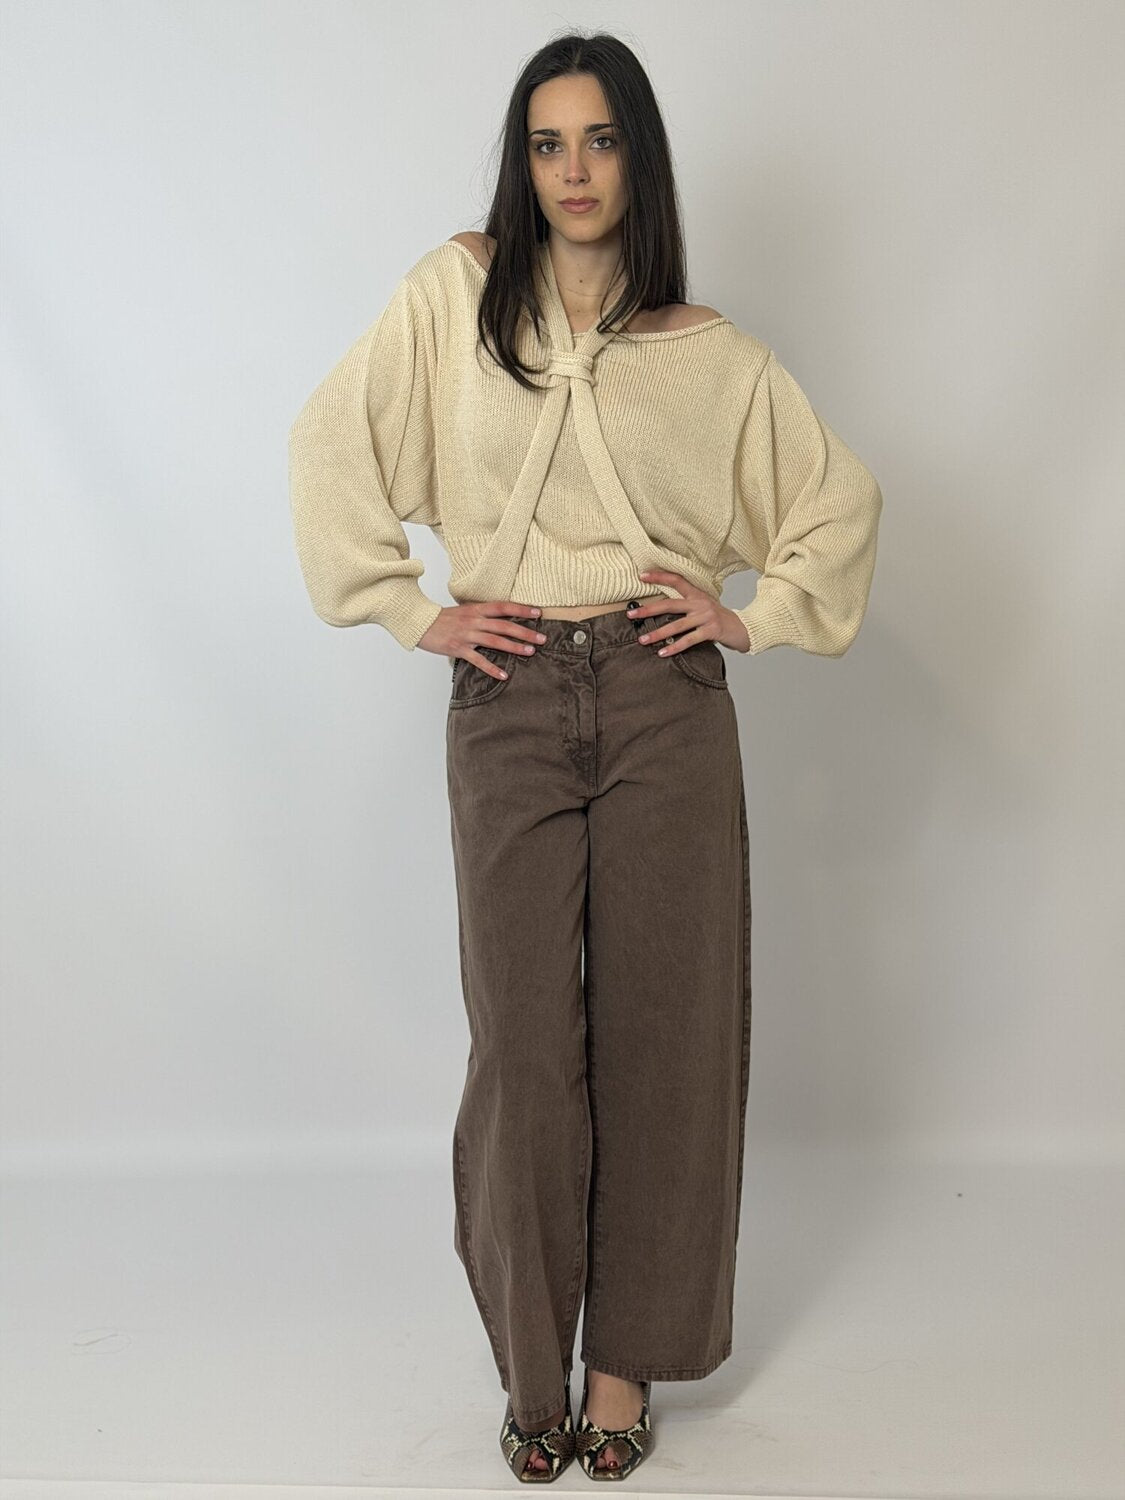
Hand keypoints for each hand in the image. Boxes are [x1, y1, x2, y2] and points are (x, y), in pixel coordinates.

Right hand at [417, 600, 546, 680]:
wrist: (419, 623)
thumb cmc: (441, 618)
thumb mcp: (463, 611)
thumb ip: (481, 615)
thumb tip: (499, 619)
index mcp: (476, 609)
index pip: (503, 607)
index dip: (521, 609)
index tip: (538, 613)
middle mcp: (474, 621)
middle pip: (504, 625)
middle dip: (525, 632)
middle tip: (542, 638)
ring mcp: (466, 635)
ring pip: (495, 641)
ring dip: (514, 647)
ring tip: (530, 653)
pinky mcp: (458, 649)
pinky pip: (478, 660)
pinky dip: (492, 668)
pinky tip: (503, 675)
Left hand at [628, 570, 750, 653]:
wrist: (745, 629)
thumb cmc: (720, 619)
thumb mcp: (704, 607)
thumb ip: (687, 606)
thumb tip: (661, 609)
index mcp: (697, 594)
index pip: (676, 580)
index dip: (659, 576)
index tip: (641, 575)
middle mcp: (700, 603)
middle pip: (670, 604)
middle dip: (648, 610)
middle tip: (631, 615)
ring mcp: (706, 617)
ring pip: (676, 625)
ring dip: (657, 633)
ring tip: (643, 640)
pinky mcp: (711, 631)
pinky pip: (689, 640)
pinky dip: (674, 646)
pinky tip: (662, 652)